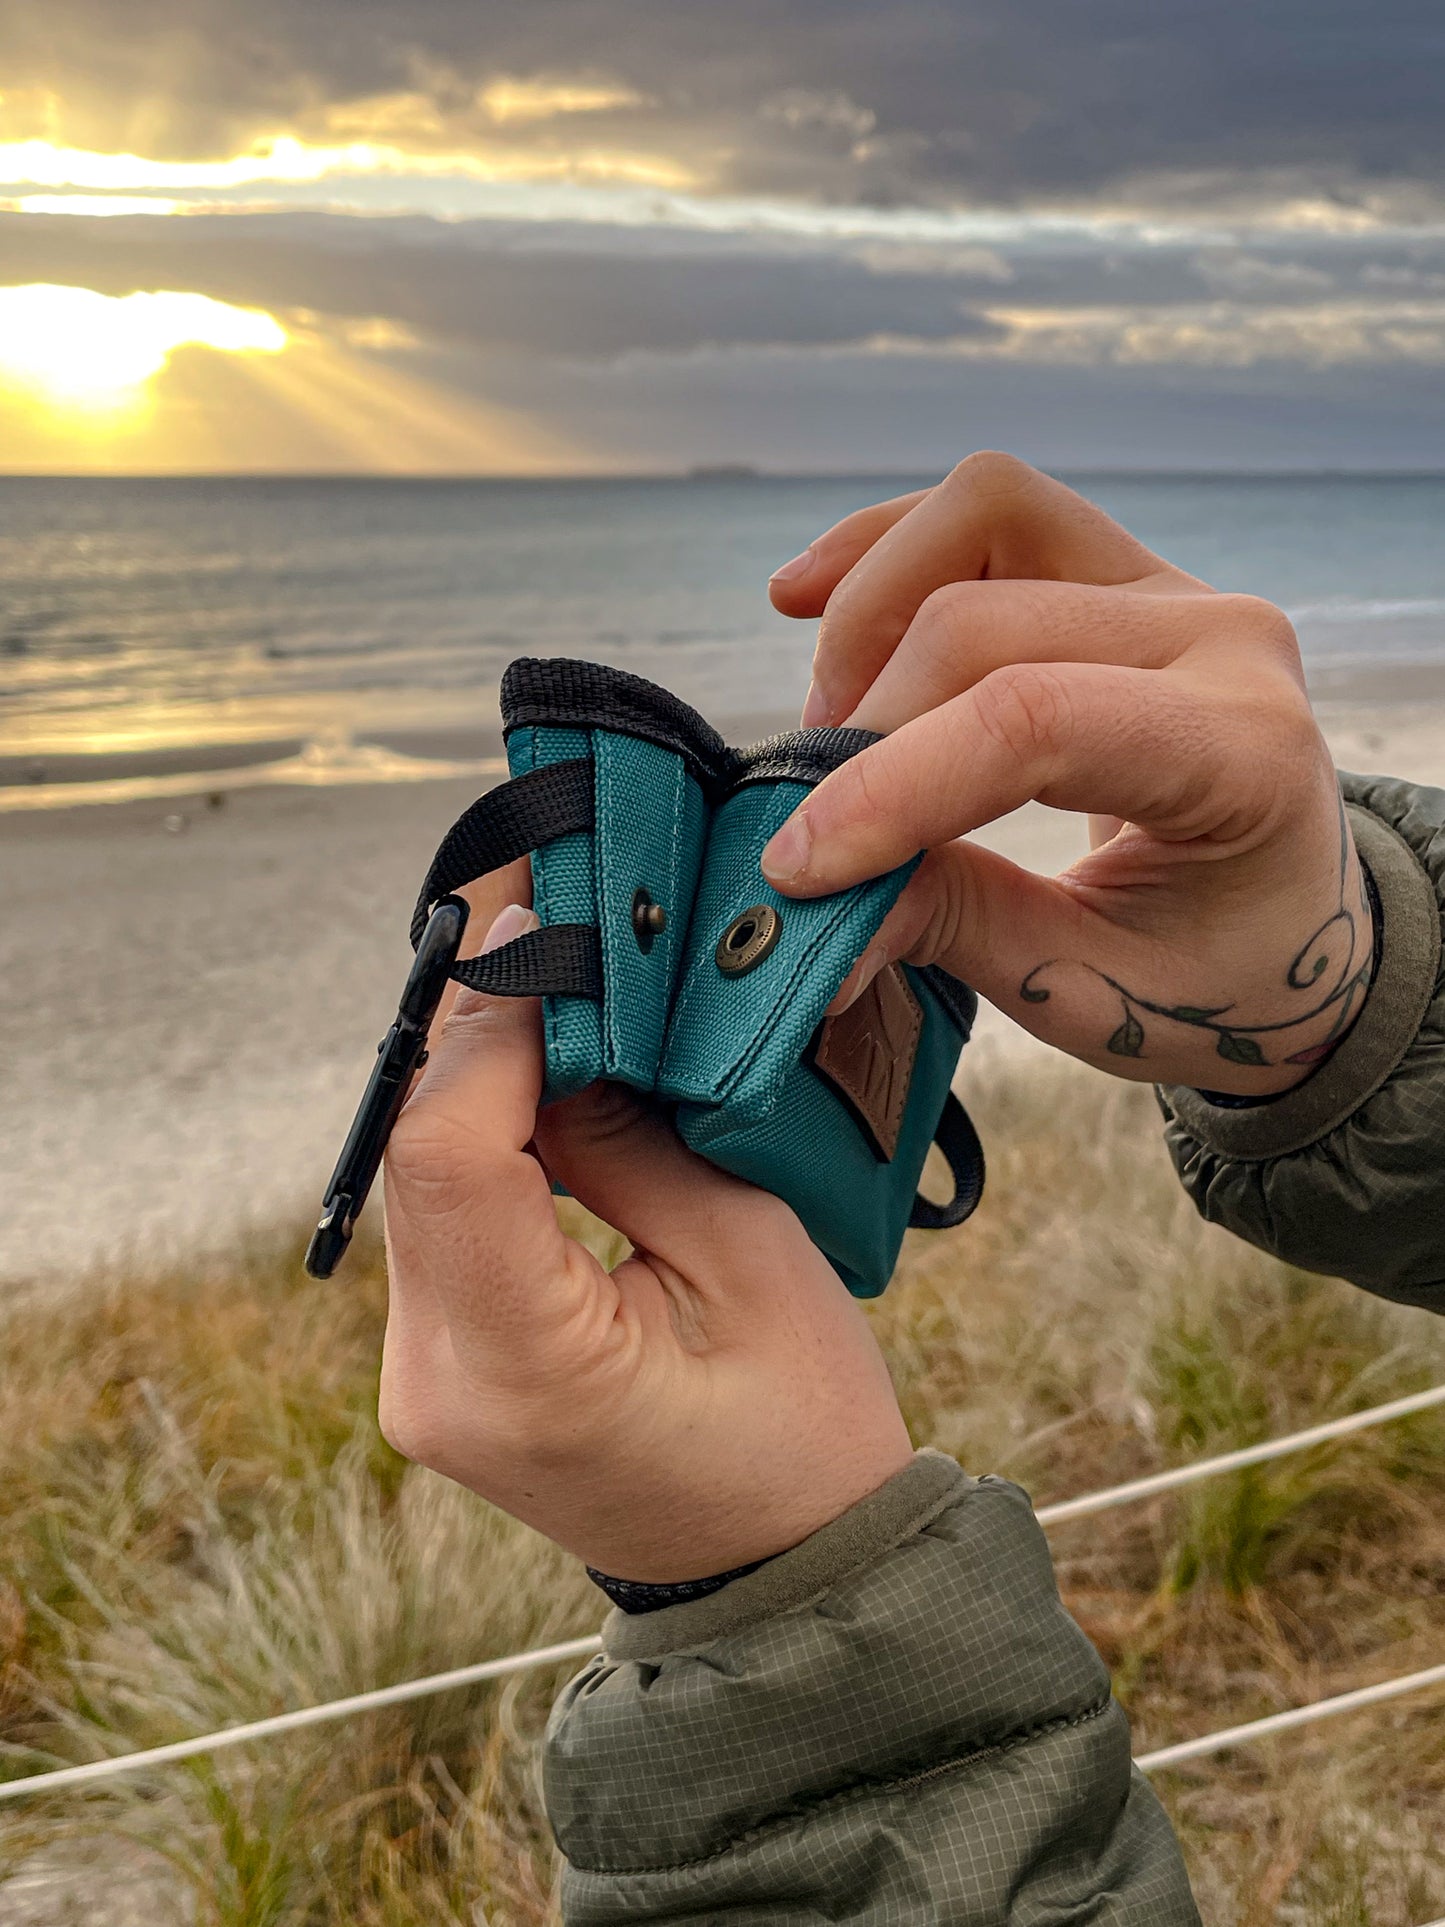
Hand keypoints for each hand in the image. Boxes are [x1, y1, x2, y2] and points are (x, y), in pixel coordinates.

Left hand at [379, 859, 911, 1581]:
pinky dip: (487, 1139)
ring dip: (483, 1079)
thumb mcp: (752, 1258)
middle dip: (482, 1034)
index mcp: (520, 1370)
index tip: (550, 941)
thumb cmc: (803, 1435)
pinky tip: (546, 1079)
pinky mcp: (440, 1368)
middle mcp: (433, 1383)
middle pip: (414, 1158)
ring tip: (563, 989)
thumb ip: (633, 1138)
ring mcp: (421, 1384)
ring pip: (419, 1179)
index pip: (444, 1156)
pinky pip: (442, 1221)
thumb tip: (559, 1030)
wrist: (785, 1576)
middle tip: (554, 930)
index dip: (487, 1029)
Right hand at [763, 453, 1372, 1094]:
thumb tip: (806, 913)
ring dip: (870, 610)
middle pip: (982, 619)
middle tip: (815, 823)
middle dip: (868, 723)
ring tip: (830, 726)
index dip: (894, 784)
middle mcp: (1220, 638)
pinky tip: (807, 600)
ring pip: (985, 514)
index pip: (1036, 722)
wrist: (1293, 926)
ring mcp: (1172, 587)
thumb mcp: (1093, 989)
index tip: (797, 863)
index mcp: (1241, 754)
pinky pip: (988, 512)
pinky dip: (884, 548)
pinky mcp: (1118, 569)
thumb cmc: (1215, 974)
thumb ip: (956, 928)